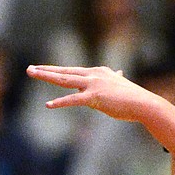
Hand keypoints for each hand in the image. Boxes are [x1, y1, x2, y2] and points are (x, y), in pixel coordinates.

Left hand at [26, 64, 159, 123]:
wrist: (144, 104)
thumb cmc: (134, 97)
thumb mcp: (122, 85)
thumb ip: (116, 79)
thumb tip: (119, 74)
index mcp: (99, 72)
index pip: (74, 71)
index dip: (58, 71)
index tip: (45, 70)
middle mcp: (94, 75)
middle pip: (65, 72)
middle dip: (46, 70)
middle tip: (30, 68)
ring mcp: (93, 85)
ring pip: (65, 80)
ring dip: (46, 76)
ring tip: (32, 73)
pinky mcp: (95, 97)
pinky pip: (73, 100)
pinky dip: (60, 102)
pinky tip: (49, 105)